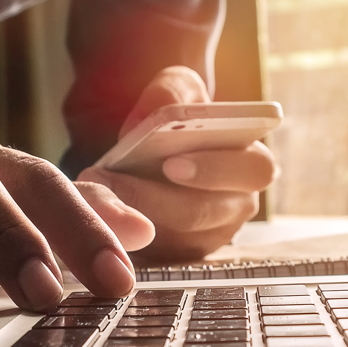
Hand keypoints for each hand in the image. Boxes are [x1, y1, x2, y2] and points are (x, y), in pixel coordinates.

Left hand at [78, 66, 277, 261]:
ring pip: (175, 238)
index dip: (216, 169)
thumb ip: (173, 91)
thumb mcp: (178, 90)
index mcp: (252, 163)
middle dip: (157, 199)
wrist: (160, 146)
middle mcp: (238, 205)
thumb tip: (159, 113)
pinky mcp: (181, 256)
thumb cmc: (179, 118)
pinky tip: (95, 211)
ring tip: (92, 191)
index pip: (254, 171)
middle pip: (206, 212)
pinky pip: (154, 254)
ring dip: (130, 216)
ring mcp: (210, 236)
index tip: (171, 163)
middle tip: (114, 183)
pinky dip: (124, 235)